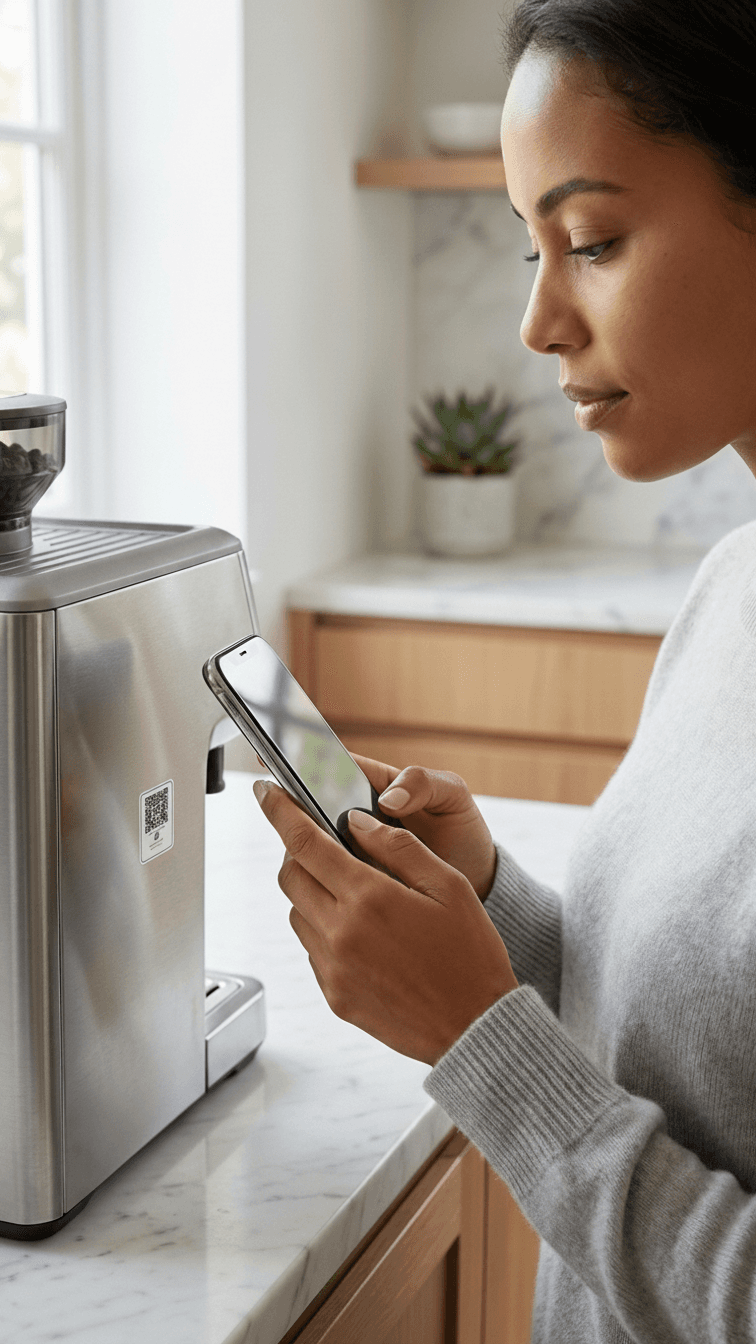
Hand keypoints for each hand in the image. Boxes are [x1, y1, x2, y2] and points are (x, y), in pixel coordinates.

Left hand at [253, 779, 517, 1065]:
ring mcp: (333, 968)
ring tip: (353, 893)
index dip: (280, 812)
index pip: (305, 843)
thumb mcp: (448, 885)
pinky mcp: (334, 995)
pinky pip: (312, 949)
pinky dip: (324, 929)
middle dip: (298, 851)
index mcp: (369, 898)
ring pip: (297, 912)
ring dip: (312, 892)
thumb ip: (399, 847)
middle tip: (323, 843)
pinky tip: (362, 932)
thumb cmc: (469, 956)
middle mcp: (341, 933)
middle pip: (291, 876)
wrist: (475, 1028)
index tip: (267, 793)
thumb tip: (357, 822)